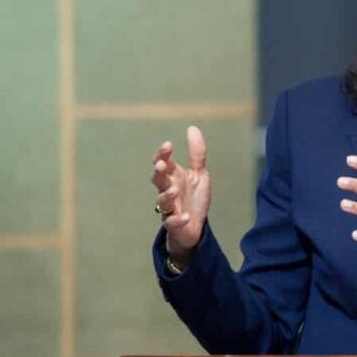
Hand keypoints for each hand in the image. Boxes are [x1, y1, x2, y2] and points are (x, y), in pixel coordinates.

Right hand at [150, 126, 210, 262]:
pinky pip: (172, 223)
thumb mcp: (199, 174)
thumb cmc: (193, 199)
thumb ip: (197, 154)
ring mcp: (170, 208)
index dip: (162, 154)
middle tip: (161, 165)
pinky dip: (177, 220)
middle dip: (158, 172)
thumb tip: (192, 128)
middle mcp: (168, 190)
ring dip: (167, 195)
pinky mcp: (174, 225)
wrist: (195, 228)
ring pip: (162, 201)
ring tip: (175, 190)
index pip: (163, 162)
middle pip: (158, 180)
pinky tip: (184, 216)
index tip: (168, 145)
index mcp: (173, 177)